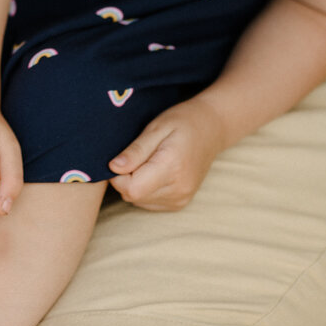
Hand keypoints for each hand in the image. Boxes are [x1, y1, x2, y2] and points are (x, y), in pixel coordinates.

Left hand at [106, 96, 227, 210]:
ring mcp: (181, 198)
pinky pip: (150, 202)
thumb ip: (135, 151)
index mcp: (172, 168)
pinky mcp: (181, 203)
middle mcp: (178, 189)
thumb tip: (113, 168)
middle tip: (135, 156)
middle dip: (125, 179)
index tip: (122, 158)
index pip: (131, 188)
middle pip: (133, 196)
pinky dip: (145, 189)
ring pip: (139, 201)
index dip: (118, 175)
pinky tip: (153, 171)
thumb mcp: (156, 128)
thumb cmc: (182, 122)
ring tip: (147, 161)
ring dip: (135, 184)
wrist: (212, 129)